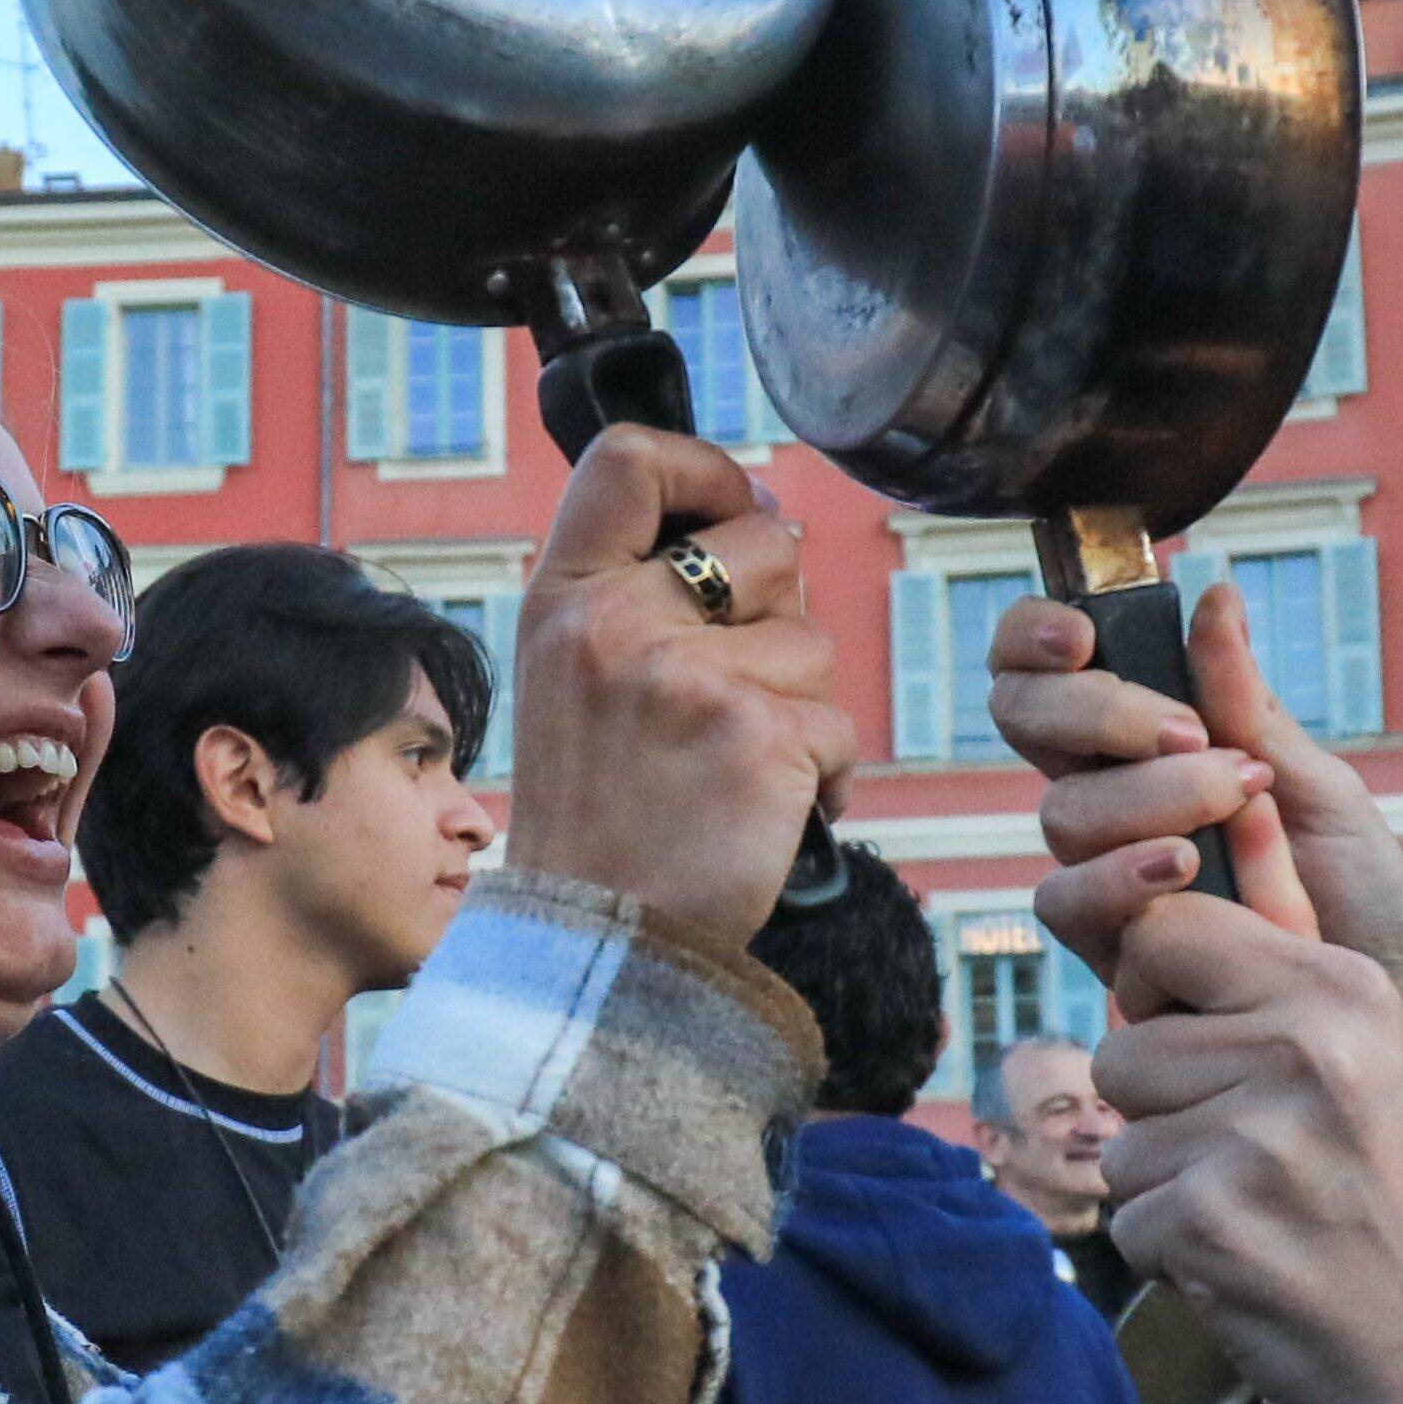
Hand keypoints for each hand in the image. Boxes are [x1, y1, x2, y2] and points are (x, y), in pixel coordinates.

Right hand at [498, 424, 852, 950]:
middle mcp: (617, 624)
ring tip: (737, 768)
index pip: (628, 458)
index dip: (705, 468)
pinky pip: (839, 726)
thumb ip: (640, 594)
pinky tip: (770, 813)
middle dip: (779, 611)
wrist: (595, 945)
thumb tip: (767, 519)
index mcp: (563, 599)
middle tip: (737, 689)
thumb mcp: (573, 680)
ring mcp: (688, 679)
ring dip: (801, 706)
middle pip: (765, 541)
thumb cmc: (601, 817)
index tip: (730, 511)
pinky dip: (825, 777)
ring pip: (814, 643)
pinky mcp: (759, 739)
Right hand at [997, 576, 1402, 1059]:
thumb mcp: (1320, 787)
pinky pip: (1066, 897)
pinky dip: (1122, 874)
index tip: (1082, 635)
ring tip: (1233, 803)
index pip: (1046, 667)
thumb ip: (1250, 706)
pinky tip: (1185, 868)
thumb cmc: (1357, 899)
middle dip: (1095, 710)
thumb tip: (1215, 599)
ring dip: (1145, 796)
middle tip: (1184, 732)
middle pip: (1025, 718)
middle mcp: (1108, 798)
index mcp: (1148, 740)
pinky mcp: (1102, 947)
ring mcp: (1099, 870)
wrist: (1379, 1004)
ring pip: (1060, 808)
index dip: (1034, 636)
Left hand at [1096, 894, 1402, 1403]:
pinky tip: (1249, 1262)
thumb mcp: (1356, 1057)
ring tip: (1259, 1210)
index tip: (1204, 1042)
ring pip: (1119, 1139)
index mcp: (1342, 988)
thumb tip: (1130, 930)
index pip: (1165, 927)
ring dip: (1166, 1187)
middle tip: (1254, 1158)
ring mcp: (1259, 1138)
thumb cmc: (1378, 1198)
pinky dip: (1170, 1254)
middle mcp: (1307, 1049)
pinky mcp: (1212, 1222)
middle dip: (1161, 1112)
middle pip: (1122, 1047)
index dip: (1156, 990)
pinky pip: (1126, 1218)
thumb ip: (1258, 990)